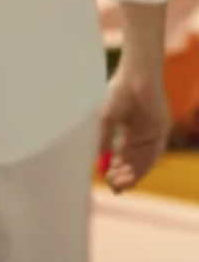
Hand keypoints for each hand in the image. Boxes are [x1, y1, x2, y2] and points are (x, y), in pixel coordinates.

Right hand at [101, 65, 169, 193]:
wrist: (135, 77)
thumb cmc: (117, 93)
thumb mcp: (105, 120)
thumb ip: (103, 140)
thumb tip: (100, 162)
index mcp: (126, 133)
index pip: (122, 158)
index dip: (115, 171)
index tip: (107, 181)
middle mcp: (140, 137)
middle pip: (133, 163)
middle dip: (123, 175)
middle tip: (114, 185)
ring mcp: (152, 135)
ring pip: (143, 162)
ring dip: (132, 174)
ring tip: (121, 182)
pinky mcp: (161, 132)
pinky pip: (155, 154)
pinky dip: (144, 165)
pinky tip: (133, 173)